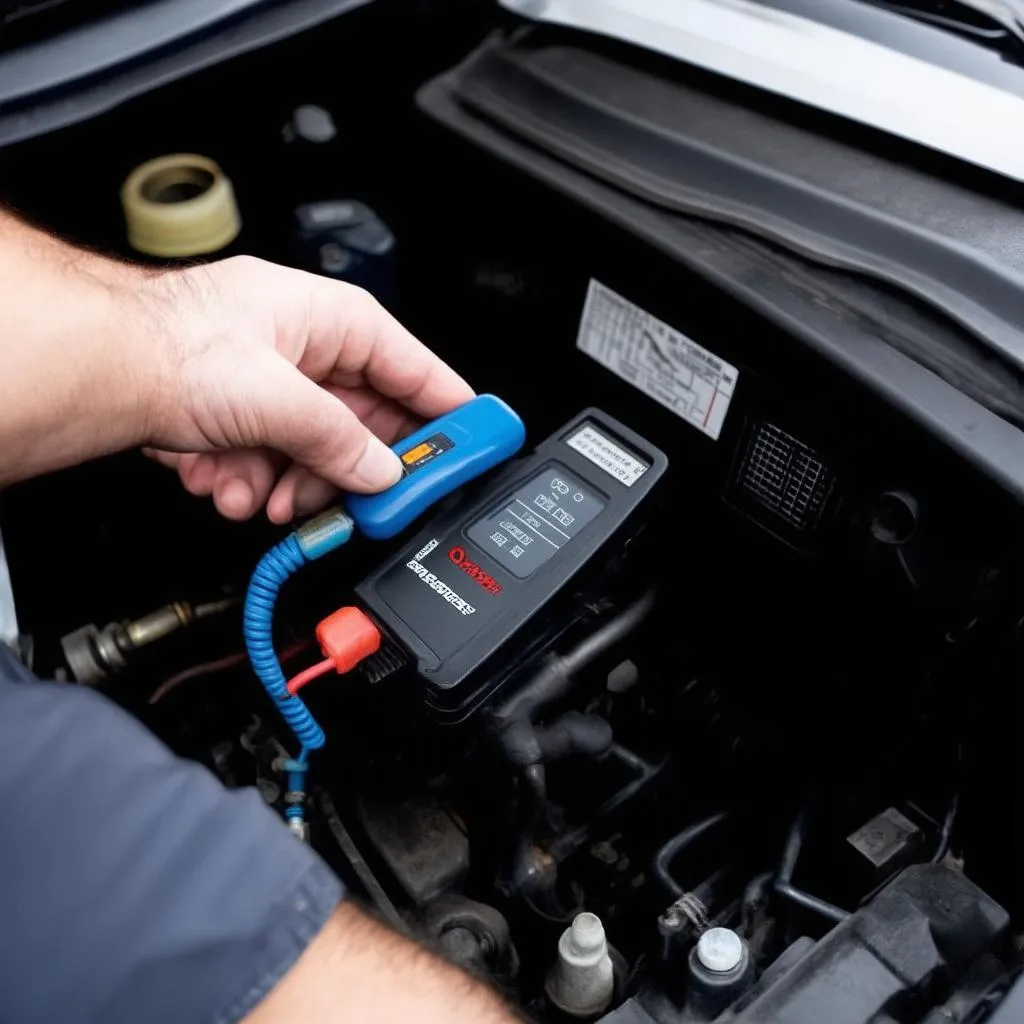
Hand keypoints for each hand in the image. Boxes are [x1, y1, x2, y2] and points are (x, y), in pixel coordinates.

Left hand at [143, 256, 473, 522]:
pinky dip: (253, 481)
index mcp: (332, 320)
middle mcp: (307, 349)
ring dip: (292, 485)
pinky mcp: (243, 416)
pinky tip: (227, 482)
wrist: (93, 367)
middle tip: (359, 505)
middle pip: (363, 424)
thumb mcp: (275, 396)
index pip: (416, 369)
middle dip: (349, 470)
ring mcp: (274, 384)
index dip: (449, 412)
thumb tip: (380, 473)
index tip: (477, 446)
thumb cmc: (169, 344)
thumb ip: (339, 440)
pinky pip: (275, 461)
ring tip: (264, 497)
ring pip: (317, 453)